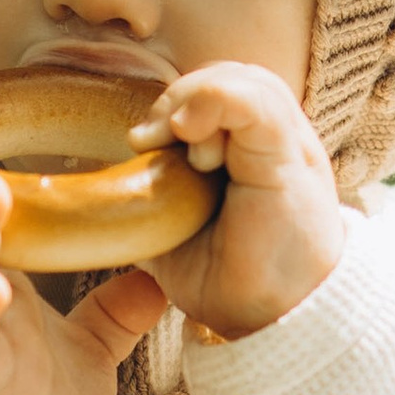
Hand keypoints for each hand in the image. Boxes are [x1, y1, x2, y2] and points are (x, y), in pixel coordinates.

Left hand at [130, 62, 347, 339]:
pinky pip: (253, 99)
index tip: (141, 143)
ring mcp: (285, 143)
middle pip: (226, 75)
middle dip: (180, 97)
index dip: (175, 103)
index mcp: (250, 152)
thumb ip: (150, 189)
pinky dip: (215, 102)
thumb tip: (105, 167)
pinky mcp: (289, 154)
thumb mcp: (173, 226)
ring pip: (240, 78)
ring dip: (196, 102)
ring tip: (184, 148)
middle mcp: (273, 140)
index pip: (213, 90)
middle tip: (152, 141)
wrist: (274, 319)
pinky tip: (189, 132)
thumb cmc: (232, 279)